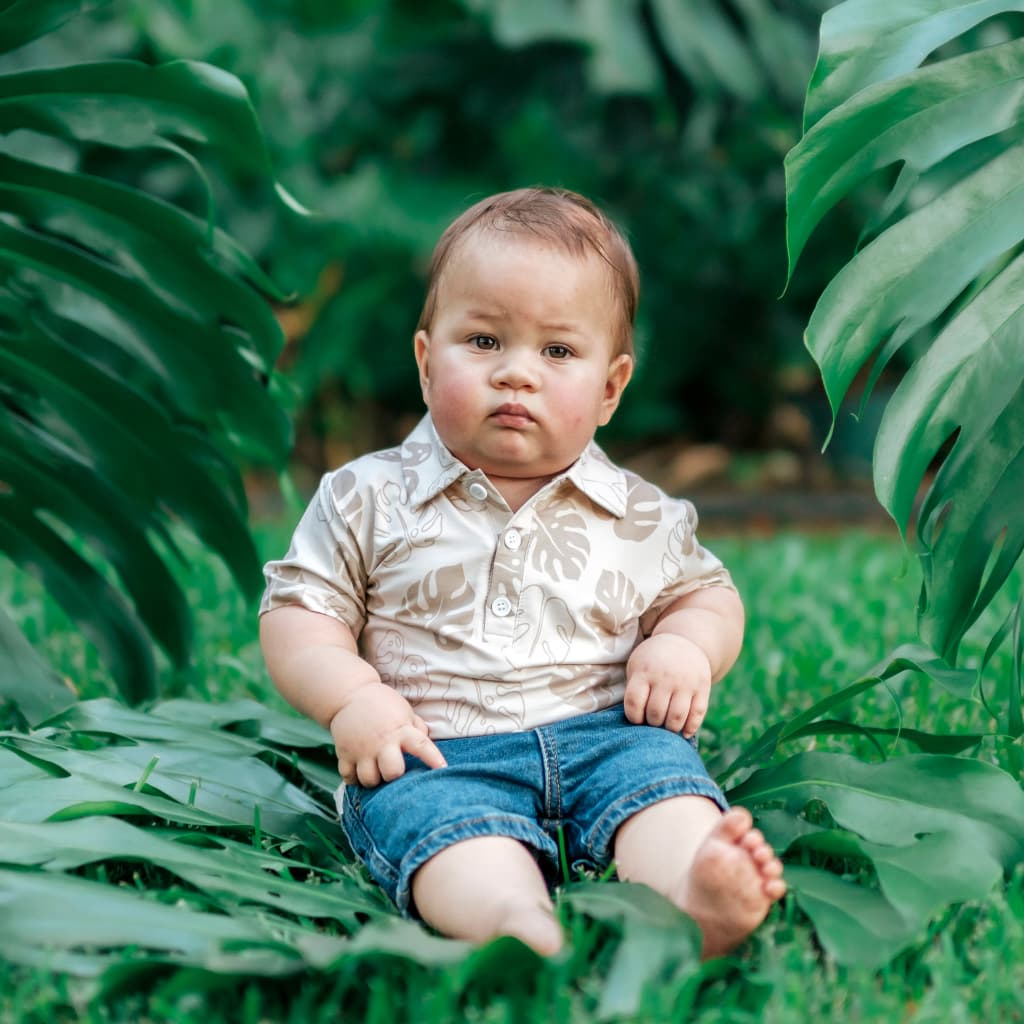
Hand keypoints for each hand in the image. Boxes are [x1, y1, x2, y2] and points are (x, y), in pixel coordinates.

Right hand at [330, 683, 446, 787]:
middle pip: (392, 773)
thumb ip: (417, 728)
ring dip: (374, 780)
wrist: (350, 694)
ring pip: (369, 780)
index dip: (433, 759)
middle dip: (394, 776)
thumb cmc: (383, 704)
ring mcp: (361, 750)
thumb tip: (428, 742)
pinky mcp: (344, 753)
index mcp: (400, 730)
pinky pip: (348, 778)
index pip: (421, 745)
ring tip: (376, 771)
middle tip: (393, 769)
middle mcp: (382, 742)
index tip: (443, 769)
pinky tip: (360, 771)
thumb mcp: (404, 710)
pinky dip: (354, 779)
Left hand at [624, 633, 711, 736]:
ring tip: (666, 726)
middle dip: (652, 724)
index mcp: (644, 671)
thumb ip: (634, 691)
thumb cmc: (652, 661)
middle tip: (653, 722)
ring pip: (677, 717)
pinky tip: (684, 733)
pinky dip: (690, 728)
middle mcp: (666, 677)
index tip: (637, 719)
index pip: (634, 703)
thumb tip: (635, 723)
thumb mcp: (637, 667)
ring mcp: (686, 682)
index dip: (633, 717)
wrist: (683, 642)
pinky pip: (697, 714)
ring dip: (670, 729)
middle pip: (656, 713)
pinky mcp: (703, 687)